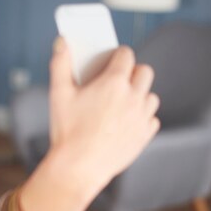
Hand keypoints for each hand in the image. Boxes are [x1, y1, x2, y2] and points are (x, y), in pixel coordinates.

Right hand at [48, 37, 159, 191]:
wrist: (78, 168)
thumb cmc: (66, 131)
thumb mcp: (58, 94)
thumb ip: (60, 64)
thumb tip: (62, 41)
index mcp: (113, 83)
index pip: (126, 54)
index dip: (117, 54)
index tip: (111, 60)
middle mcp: (133, 97)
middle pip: (144, 71)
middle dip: (132, 72)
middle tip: (117, 81)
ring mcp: (142, 117)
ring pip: (150, 96)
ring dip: (139, 95)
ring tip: (122, 103)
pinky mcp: (145, 136)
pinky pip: (152, 119)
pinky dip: (142, 118)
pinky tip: (126, 122)